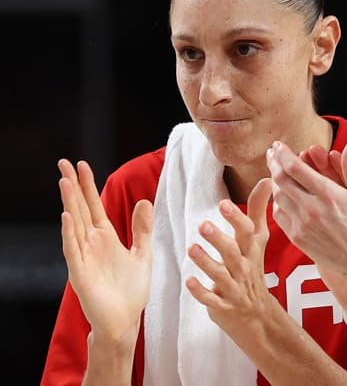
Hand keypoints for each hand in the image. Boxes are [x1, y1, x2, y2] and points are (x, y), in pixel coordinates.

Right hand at [58, 159, 152, 343]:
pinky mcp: (80, 274)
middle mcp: (91, 244)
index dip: (88, 186)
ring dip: (69, 204)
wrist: (125, 321)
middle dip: (72, 186)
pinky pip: (73, 250)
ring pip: (74, 225)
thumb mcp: (142, 254)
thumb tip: (145, 201)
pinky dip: (69, 234)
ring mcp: (83, 257)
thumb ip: (142, 229)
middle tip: (63, 162)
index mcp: (105, 238)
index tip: (82, 165)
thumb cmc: (131, 290)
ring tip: (64, 182)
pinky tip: (68, 217)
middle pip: (80, 209)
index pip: (94, 206)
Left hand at [185, 178, 273, 344]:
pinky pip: (212, 300)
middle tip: (203, 224)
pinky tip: (189, 281)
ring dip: (206, 262)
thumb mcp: (257, 240)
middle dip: (219, 239)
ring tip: (192, 249)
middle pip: (233, 252)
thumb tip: (266, 180)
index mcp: (251, 250)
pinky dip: (201, 292)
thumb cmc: (252, 269)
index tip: (223, 204)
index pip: (247, 232)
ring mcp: (235, 288)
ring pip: (221, 275)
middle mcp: (244, 268)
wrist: (257, 315)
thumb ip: (257, 210)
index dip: (236, 219)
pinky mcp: (223, 306)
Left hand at [267, 139, 346, 282]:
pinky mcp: (297, 238)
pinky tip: (283, 195)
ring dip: (275, 181)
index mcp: (329, 194)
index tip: (278, 145)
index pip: (295, 168)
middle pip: (281, 179)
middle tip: (272, 153)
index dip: (283, 154)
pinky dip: (278, 201)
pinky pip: (279, 214)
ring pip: (278, 196)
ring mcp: (302, 225)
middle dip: (274, 163)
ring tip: (276, 171)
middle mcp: (311, 209)